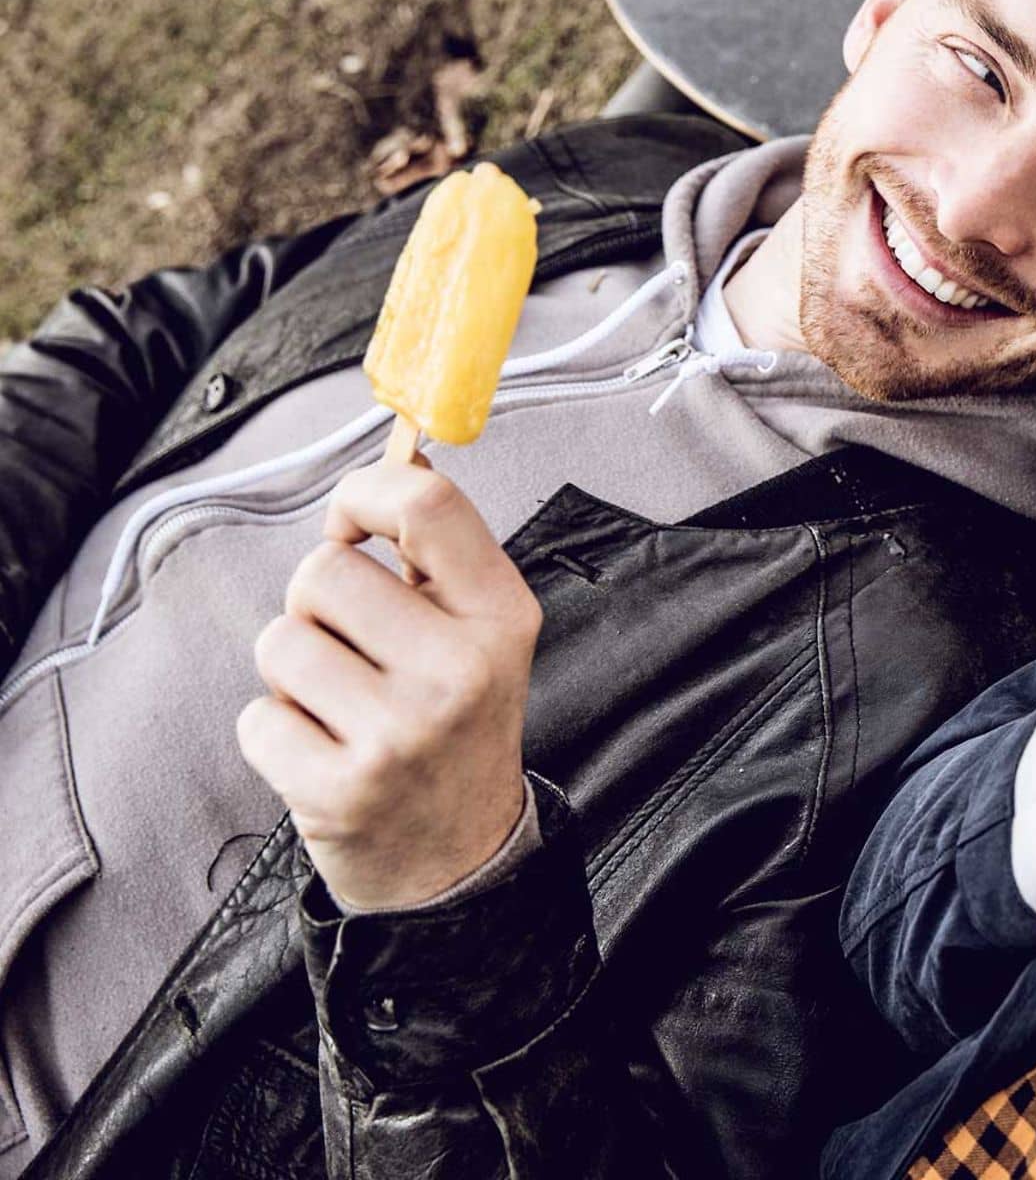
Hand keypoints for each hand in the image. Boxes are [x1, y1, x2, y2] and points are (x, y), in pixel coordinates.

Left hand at [237, 457, 540, 909]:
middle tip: (355, 649)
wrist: (460, 859)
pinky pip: (257, 715)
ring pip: (281, 639)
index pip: (425, 502)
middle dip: (318, 603)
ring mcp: (401, 732)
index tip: (353, 522)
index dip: (365, 494)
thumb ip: (439, 554)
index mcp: (502, 615)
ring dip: (294, 670)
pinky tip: (324, 753)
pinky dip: (275, 732)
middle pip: (325, 570)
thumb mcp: (480, 633)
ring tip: (340, 705)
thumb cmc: (455, 724)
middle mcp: (460, 669)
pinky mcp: (340, 789)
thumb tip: (400, 453)